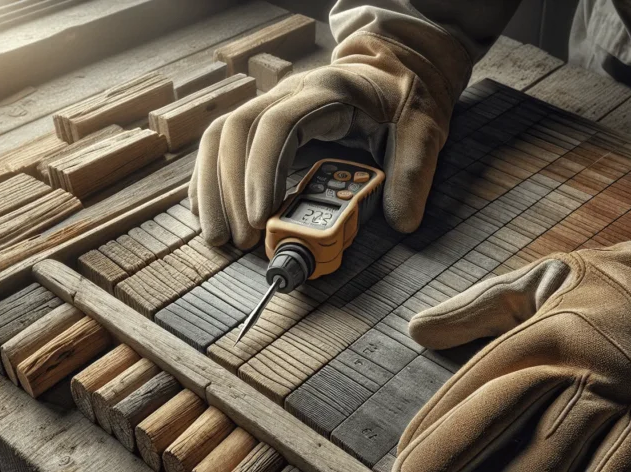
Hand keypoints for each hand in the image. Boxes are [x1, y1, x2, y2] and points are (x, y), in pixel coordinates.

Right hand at [189, 31, 461, 248]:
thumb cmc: (404, 101)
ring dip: (214, 188)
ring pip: (221, 136)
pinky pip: (222, 143)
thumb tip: (403, 223)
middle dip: (231, 189)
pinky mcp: (264, 121)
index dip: (262, 172)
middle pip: (237, 131)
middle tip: (241, 240)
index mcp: (326, 92)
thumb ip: (413, 174)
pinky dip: (211, 179)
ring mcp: (271, 104)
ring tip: (219, 236)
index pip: (278, 125)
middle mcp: (288, 93)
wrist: (394, 72)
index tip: (261, 219)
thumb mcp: (422, 131)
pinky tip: (207, 211)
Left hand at [391, 244, 630, 471]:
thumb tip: (416, 328)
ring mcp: (626, 389)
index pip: (481, 377)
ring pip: (565, 441)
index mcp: (546, 325)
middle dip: (459, 448)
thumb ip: (480, 304)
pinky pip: (628, 467)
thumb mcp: (545, 278)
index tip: (403, 454)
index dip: (439, 417)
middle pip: (510, 406)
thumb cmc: (614, 287)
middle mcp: (582, 356)